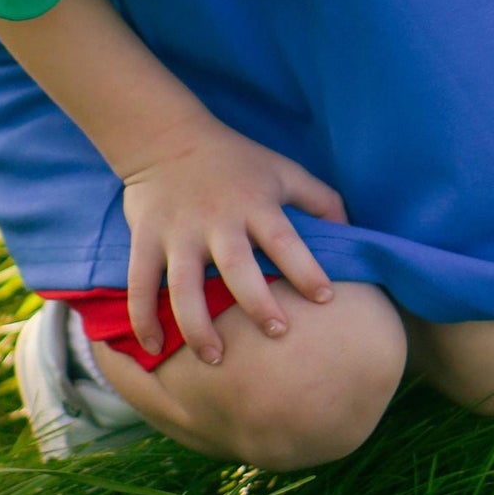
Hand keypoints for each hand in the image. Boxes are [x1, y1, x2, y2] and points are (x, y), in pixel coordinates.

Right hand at [120, 113, 347, 362]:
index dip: (306, 269)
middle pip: (238, 266)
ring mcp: (179, 231)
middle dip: (257, 303)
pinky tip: (153, 349)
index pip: (285, 240)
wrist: (167, 137)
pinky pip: (140, 283)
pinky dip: (143, 318)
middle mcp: (217, 220)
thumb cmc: (235, 159)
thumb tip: (352, 231)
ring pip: (185, 285)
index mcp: (254, 203)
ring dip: (198, 325)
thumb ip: (319, 199)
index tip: (325, 299)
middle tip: (277, 333)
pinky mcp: (146, 238)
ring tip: (215, 357)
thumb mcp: (283, 170)